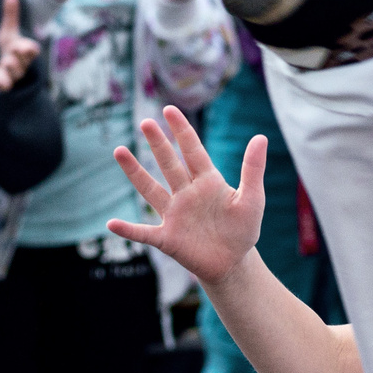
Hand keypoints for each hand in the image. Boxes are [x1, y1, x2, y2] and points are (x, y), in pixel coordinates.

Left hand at [0, 0, 39, 90]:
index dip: (30, 48)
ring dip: (11, 68)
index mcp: (24, 50)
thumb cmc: (9, 47)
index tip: (30, 46)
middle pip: (23, 62)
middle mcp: (21, 63)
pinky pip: (4, 86)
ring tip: (6, 62)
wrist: (5, 66)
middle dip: (19, 57)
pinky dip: (1, 85)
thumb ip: (10, 16)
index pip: (31, 50)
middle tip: (14, 50)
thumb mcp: (9, 31)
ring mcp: (13, 74)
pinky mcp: (4, 83)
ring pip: (15, 74)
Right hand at [107, 105, 267, 283]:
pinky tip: (112, 223)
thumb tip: (261, 136)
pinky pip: (144, 233)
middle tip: (146, 122)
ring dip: (135, 172)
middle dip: (158, 144)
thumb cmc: (242, 230)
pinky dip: (129, 229)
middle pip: (169, 164)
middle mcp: (186, 193)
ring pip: (151, 190)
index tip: (169, 110)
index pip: (192, 151)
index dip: (182, 131)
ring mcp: (174, 215)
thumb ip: (253, 169)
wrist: (233, 263)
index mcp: (207, 181)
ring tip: (119, 151)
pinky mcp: (168, 238)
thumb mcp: (252, 199)